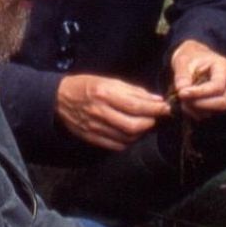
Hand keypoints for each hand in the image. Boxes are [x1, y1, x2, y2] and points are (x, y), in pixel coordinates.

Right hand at [55, 74, 170, 150]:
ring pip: (126, 138)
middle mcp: (100, 111)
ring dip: (140, 133)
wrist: (59, 98)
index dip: (155, 109)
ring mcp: (95, 127)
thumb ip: (133, 91)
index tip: (166, 108)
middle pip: (133, 125)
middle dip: (149, 123)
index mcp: (105, 93)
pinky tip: (131, 134)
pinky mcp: (92, 137)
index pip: (136, 105)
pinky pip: (116, 145)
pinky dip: (128, 142)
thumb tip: (156, 100)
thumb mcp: (109, 81)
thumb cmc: (87, 86)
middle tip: (155, 117)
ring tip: (144, 124)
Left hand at [170, 40, 225, 120]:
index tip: (182, 93)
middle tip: (182, 99)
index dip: (200, 93)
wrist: (191, 59)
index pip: (218, 86)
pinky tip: (184, 103)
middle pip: (222, 102)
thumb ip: (182, 75)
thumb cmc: (189, 57)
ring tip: (181, 100)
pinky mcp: (214, 103)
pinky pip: (207, 113)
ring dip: (196, 109)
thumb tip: (181, 91)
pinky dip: (194, 112)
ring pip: (215, 110)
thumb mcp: (182, 60)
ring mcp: (223, 94)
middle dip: (200, 104)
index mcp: (223, 67)